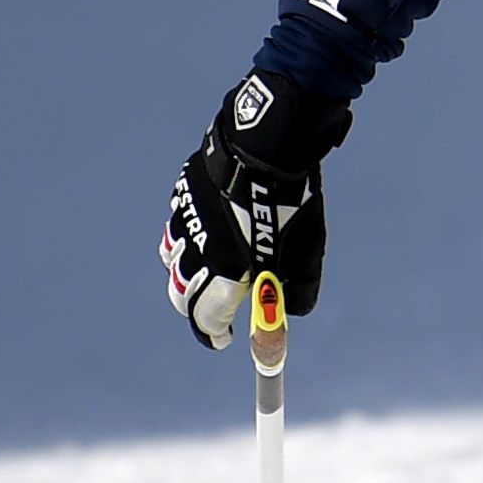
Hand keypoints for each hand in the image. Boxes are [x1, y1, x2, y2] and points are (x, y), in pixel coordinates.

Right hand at [158, 71, 350, 349]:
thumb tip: (296, 312)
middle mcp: (197, 251)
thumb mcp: (309, 247)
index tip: (223, 340)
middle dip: (196, 309)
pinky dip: (188, 236)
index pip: (207, 318)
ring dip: (186, 272)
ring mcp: (185, 219)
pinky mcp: (182, 193)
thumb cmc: (292, 200)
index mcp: (226, 270)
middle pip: (182, 295)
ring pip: (173, 259)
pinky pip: (178, 224)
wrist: (267, 142)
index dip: (213, 333)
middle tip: (213, 312)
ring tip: (208, 270)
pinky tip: (209, 228)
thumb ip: (300, 285)